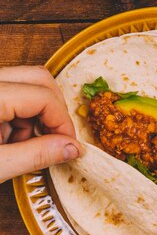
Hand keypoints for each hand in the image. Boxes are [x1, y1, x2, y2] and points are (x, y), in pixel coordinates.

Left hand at [0, 65, 82, 181]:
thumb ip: (35, 156)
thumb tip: (72, 149)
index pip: (44, 96)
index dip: (63, 122)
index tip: (68, 147)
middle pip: (39, 78)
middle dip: (54, 111)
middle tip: (52, 140)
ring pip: (27, 83)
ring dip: (35, 114)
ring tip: (18, 146)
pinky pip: (12, 90)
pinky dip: (17, 114)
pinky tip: (5, 139)